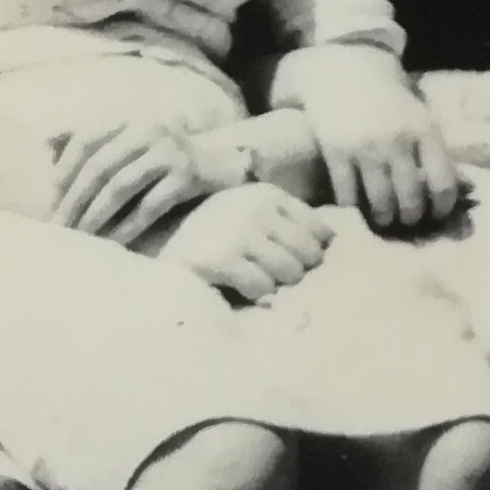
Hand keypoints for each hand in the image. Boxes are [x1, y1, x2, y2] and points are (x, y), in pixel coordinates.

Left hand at [51, 118, 247, 245]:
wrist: (226, 160)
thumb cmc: (168, 156)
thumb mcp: (132, 141)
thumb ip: (94, 141)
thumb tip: (46, 143)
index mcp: (130, 121)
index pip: (85, 140)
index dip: (64, 169)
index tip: (50, 198)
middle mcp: (149, 130)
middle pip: (100, 167)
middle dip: (75, 201)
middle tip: (59, 229)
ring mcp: (170, 152)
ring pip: (121, 186)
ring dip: (96, 216)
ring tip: (82, 238)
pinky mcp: (188, 175)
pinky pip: (150, 205)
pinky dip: (128, 226)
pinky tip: (115, 243)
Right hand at [147, 182, 334, 303]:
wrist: (154, 240)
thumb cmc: (214, 232)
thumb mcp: (251, 216)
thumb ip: (288, 224)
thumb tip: (335, 242)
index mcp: (268, 195)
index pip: (320, 229)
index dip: (316, 251)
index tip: (301, 261)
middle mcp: (256, 209)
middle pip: (309, 253)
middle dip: (298, 270)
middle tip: (278, 277)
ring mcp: (237, 233)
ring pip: (289, 272)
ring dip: (278, 283)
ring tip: (258, 280)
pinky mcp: (219, 260)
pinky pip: (262, 287)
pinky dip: (257, 294)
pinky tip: (241, 287)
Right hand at [294, 55, 460, 231]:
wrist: (346, 70)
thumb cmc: (390, 100)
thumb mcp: (421, 117)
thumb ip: (436, 150)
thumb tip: (465, 188)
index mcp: (425, 132)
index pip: (443, 183)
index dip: (442, 207)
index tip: (436, 215)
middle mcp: (398, 141)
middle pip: (411, 198)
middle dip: (411, 218)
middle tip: (408, 223)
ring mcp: (365, 147)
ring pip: (380, 202)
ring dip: (384, 219)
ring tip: (384, 220)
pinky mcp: (336, 152)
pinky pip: (347, 195)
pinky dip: (353, 207)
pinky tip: (357, 207)